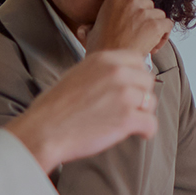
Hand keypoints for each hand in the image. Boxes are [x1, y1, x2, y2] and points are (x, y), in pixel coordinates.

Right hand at [6, 50, 158, 172]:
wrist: (44, 130)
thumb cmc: (54, 107)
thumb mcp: (77, 74)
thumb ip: (101, 72)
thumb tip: (120, 77)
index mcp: (104, 59)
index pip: (137, 60)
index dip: (136, 76)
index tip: (131, 88)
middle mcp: (117, 73)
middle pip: (147, 81)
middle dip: (140, 95)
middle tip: (129, 108)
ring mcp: (124, 95)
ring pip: (151, 102)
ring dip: (143, 113)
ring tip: (128, 122)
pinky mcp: (127, 118)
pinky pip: (151, 124)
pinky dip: (146, 131)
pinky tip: (138, 134)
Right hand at [76, 0, 171, 55]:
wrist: (110, 60)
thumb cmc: (100, 49)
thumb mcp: (90, 33)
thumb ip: (90, 27)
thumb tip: (83, 29)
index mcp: (114, 0)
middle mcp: (130, 2)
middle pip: (150, 5)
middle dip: (148, 19)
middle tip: (141, 35)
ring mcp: (143, 12)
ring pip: (160, 16)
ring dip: (157, 28)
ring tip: (147, 43)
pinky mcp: (154, 24)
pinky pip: (167, 25)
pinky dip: (165, 35)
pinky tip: (154, 46)